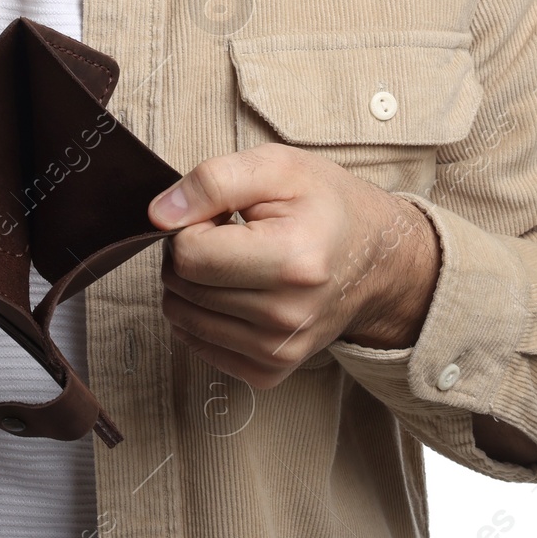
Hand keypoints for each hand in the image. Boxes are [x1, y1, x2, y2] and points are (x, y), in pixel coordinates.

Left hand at [147, 142, 439, 387]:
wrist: (378, 259)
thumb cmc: (326, 205)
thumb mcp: (276, 166)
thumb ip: (212, 181)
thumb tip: (158, 216)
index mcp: (292, 260)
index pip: (189, 254)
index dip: (191, 225)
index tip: (220, 216)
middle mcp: (287, 316)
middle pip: (183, 287)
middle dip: (188, 253)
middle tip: (226, 235)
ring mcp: (280, 350)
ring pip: (183, 318)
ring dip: (193, 285)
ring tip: (233, 261)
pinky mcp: (272, 370)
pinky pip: (200, 346)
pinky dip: (203, 316)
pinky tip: (235, 291)